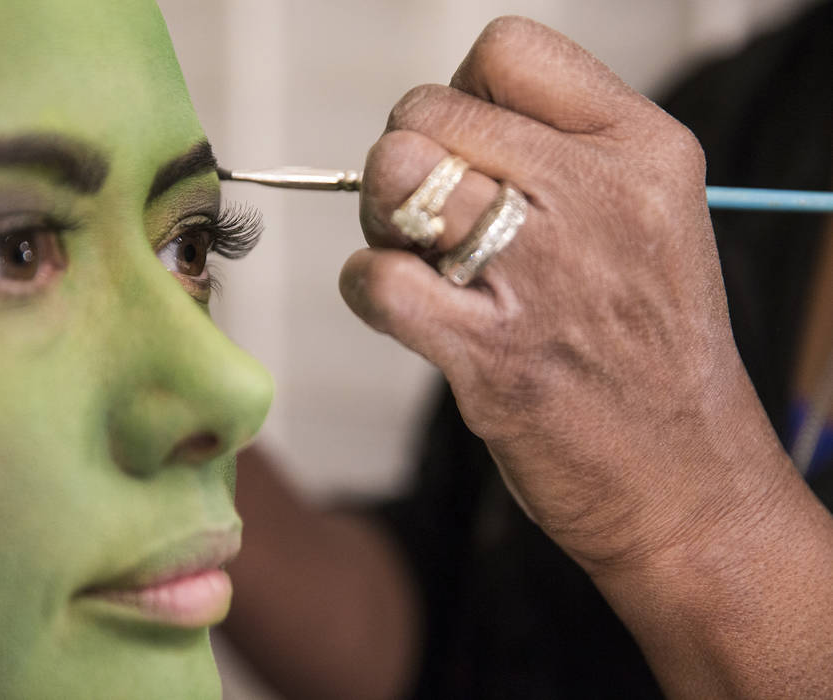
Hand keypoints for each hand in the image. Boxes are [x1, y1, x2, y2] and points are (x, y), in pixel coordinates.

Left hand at [342, 17, 794, 572]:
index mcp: (640, 150)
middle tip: (432, 219)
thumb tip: (436, 129)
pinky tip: (400, 307)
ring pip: (394, 177)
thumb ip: (559, 154)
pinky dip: (367, 289)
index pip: (505, 51)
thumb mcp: (647, 217)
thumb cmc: (647, 346)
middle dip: (408, 161)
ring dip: (382, 219)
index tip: (471, 152)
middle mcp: (595, 198)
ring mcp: (542, 275)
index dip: (463, 97)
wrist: (684, 477)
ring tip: (422, 260)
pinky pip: (377, 278)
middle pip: (427, 112)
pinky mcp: (491, 353)